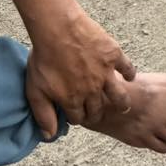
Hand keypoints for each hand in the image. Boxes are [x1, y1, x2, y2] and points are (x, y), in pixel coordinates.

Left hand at [22, 5, 135, 139]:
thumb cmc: (43, 57)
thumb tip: (49, 136)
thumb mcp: (36, 90)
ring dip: (122, 103)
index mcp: (73, 100)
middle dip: (96, 112)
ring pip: (119, 96)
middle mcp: (92, 91)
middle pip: (98, 109)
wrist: (57, 28)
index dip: (77, 117)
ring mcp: (105, 74)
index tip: (77, 113)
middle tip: (96, 110)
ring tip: (124, 106)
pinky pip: (127, 68)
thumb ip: (43, 114)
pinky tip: (129, 76)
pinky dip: (130, 74)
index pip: (79, 117)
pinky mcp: (113, 55)